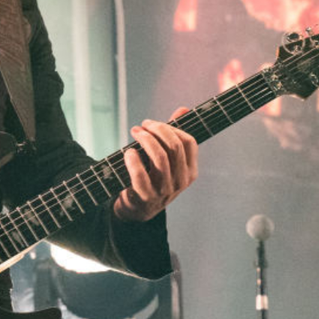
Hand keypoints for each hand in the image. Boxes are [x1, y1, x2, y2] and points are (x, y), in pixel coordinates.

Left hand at [113, 107, 197, 221]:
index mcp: (190, 172)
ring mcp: (164, 190)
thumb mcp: (166, 159)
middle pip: (174, 146)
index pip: (189, 142)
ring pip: (159, 157)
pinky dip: (133, 159)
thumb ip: (173, 135)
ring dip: (145, 139)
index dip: (171, 127)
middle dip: (156, 129)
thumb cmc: (152, 177)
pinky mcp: (146, 196)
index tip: (152, 124)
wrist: (137, 209)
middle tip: (142, 125)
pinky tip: (128, 152)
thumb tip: (183, 109)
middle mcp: (181, 181)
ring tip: (135, 132)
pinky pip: (140, 174)